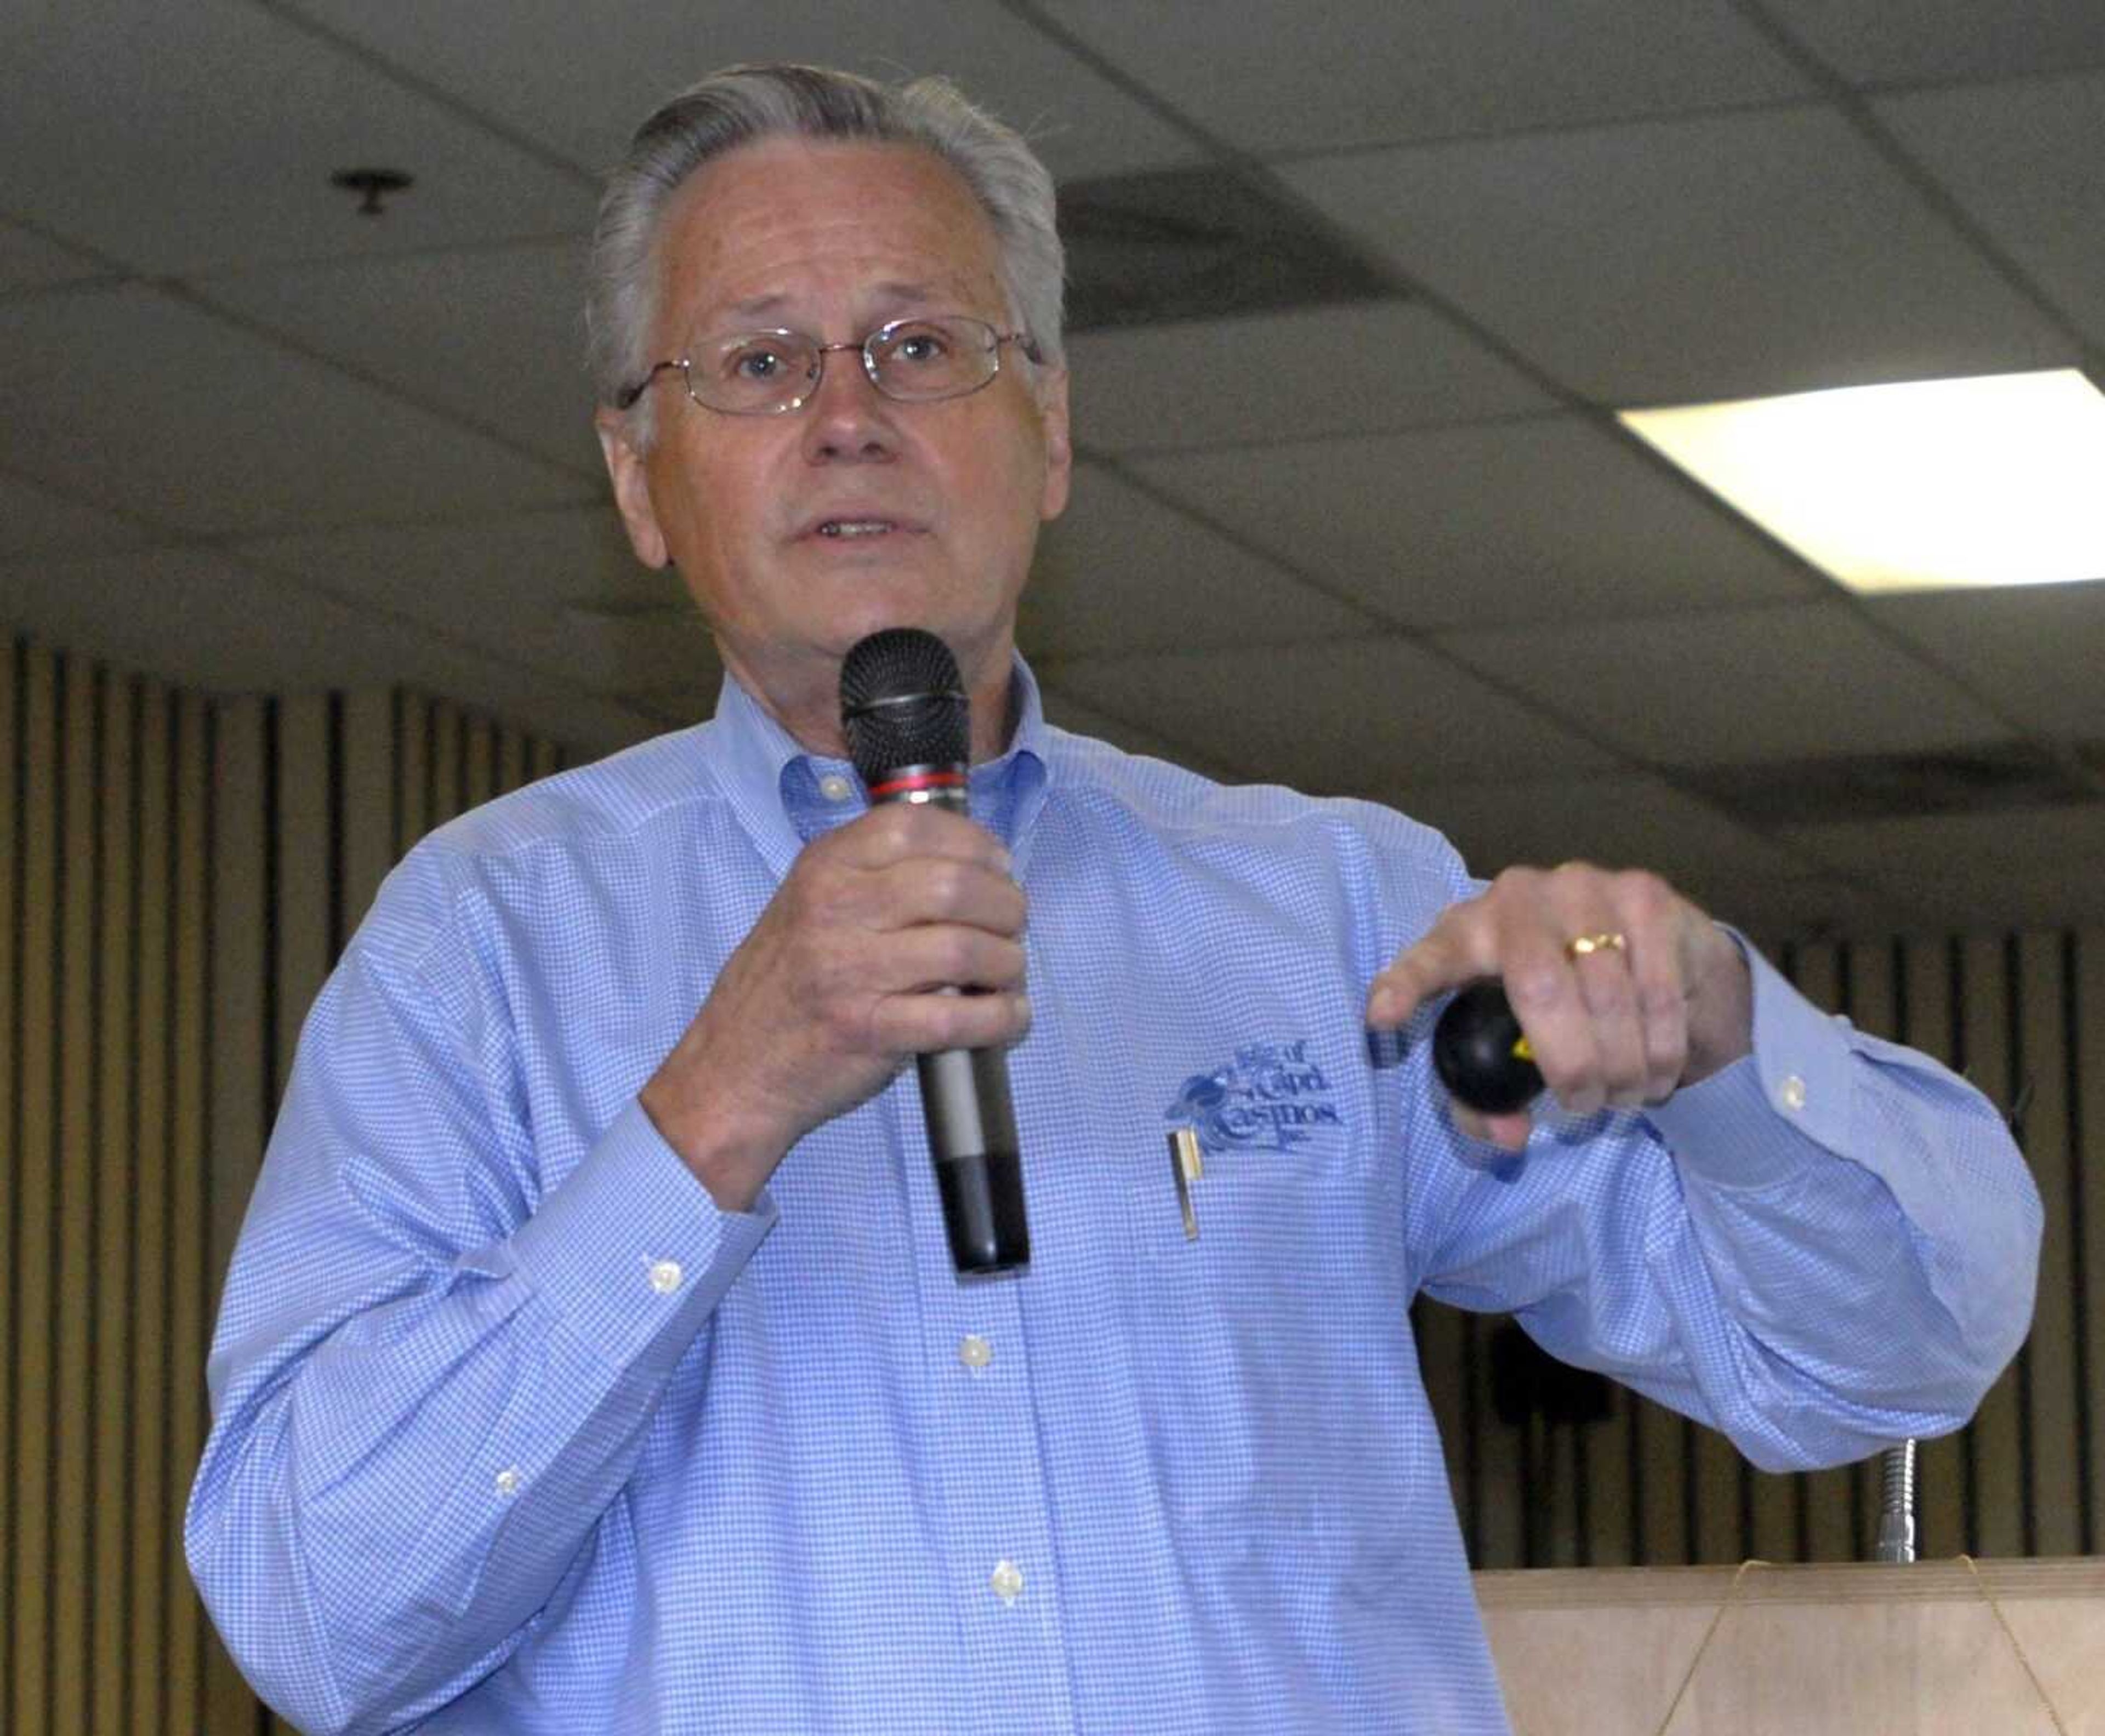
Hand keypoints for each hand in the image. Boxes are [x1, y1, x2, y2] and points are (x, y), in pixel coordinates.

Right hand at [641, 802, 1028, 1209]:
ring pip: (966, 948)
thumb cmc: (785, 986)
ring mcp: (849, 969)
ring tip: (1008, 974)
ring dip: (1008, 963)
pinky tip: (1008, 1018)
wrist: (732, 1069)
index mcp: (824, 867)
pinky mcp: (867, 1029)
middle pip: (955, 884)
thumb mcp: (809, 904)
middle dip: (1005, 905)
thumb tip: (971, 864)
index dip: (975, 843)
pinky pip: (958, 1017)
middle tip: (1012, 926)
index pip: (914, 825)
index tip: (997, 867)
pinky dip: (1001, 1018)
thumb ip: (873, 875)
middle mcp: (834, 908)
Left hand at [1365, 863, 1751, 1150]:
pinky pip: (1657, 988)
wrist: (1655, 946)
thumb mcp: (1512, 1041)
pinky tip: (1657, 1072)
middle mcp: (1519, 896)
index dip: (1403, 986)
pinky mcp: (1648, 894)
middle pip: (1538, 988)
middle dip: (1568, 1063)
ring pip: (1607, 995)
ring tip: (1624, 1094)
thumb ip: (1491, 1094)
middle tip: (1582, 1105)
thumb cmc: (1562, 1001)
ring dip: (1621, 1064)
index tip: (1382, 1021)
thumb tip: (1506, 1136)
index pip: (1430, 959)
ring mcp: (1586, 887)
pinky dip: (1660, 1046)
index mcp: (1467, 930)